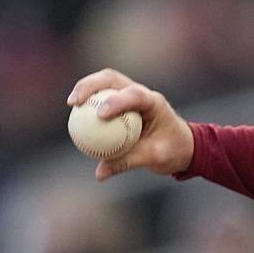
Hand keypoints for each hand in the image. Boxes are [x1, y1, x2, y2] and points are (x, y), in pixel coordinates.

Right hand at [67, 69, 194, 181]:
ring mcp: (131, 95)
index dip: (117, 101)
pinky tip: (74, 114)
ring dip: (86, 87)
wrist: (182, 144)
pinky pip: (102, 96)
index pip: (135, 95)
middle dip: (92, 85)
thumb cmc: (172, 150)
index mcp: (155, 103)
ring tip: (71, 103)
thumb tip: (99, 173)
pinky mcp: (122, 101)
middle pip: (114, 79)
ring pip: (106, 82)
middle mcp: (142, 94)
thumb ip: (127, 162)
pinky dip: (88, 100)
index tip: (100, 115)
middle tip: (75, 102)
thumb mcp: (154, 158)